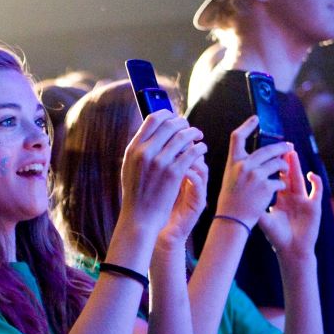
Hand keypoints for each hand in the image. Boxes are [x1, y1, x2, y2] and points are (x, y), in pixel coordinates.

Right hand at [120, 110, 206, 235]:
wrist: (139, 218)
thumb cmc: (136, 195)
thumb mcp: (130, 168)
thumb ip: (139, 150)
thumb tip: (153, 131)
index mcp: (133, 149)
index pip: (152, 120)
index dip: (167, 114)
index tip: (174, 118)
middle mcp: (145, 152)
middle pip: (170, 124)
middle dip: (183, 123)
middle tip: (190, 128)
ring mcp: (160, 162)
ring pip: (183, 136)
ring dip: (194, 133)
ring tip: (199, 137)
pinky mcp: (174, 173)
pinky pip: (192, 152)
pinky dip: (200, 148)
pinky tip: (202, 149)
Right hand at [216, 115, 288, 228]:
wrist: (232, 219)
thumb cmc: (230, 200)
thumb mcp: (230, 177)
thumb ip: (241, 165)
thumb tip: (257, 155)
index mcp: (233, 162)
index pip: (238, 137)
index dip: (247, 125)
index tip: (255, 118)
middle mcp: (244, 165)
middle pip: (268, 149)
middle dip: (281, 147)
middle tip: (289, 146)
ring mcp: (256, 175)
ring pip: (278, 163)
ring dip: (284, 166)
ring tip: (285, 170)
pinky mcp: (266, 186)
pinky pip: (280, 180)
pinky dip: (281, 184)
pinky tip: (278, 189)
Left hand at [259, 151, 322, 261]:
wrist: (292, 250)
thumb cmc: (277, 237)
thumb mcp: (265, 220)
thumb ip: (256, 208)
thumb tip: (241, 197)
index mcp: (279, 198)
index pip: (275, 179)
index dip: (272, 168)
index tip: (264, 156)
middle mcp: (292, 196)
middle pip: (288, 175)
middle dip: (284, 161)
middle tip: (280, 146)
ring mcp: (303, 200)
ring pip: (300, 179)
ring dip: (297, 166)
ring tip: (293, 153)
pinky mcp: (314, 206)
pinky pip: (316, 191)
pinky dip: (315, 183)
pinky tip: (310, 175)